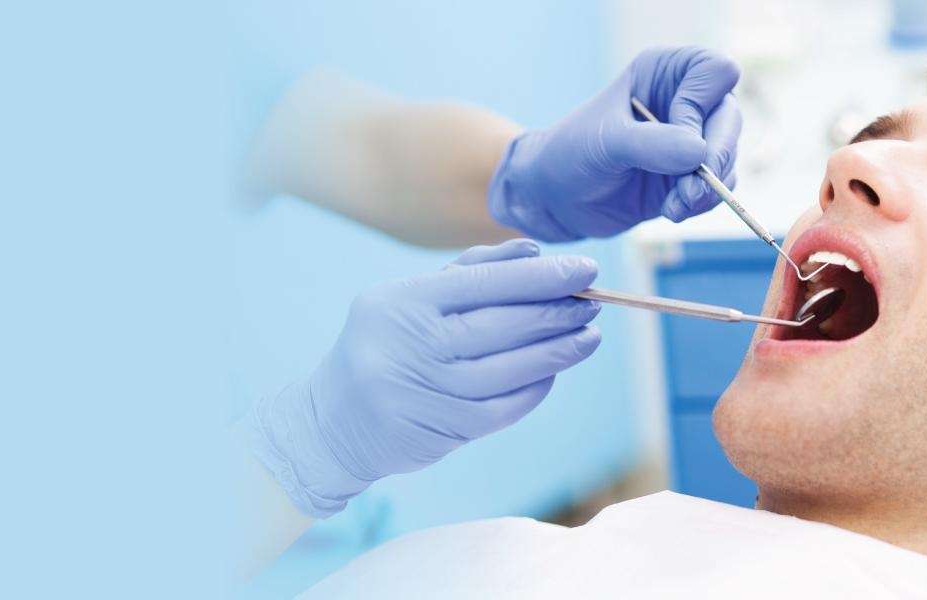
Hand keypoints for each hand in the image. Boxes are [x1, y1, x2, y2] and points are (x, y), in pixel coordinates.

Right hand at [243, 239, 602, 516]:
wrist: (334, 422)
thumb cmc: (385, 345)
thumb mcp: (409, 299)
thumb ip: (470, 271)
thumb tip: (534, 251)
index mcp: (403, 302)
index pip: (486, 283)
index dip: (542, 277)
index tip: (585, 269)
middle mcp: (412, 345)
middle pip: (504, 325)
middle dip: (558, 312)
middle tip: (593, 301)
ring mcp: (427, 390)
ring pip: (511, 368)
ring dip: (559, 351)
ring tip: (587, 336)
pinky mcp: (442, 428)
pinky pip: (505, 406)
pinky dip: (536, 387)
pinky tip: (554, 371)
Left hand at [488, 46, 742, 239]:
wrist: (554, 197)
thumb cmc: (570, 153)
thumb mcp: (605, 142)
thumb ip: (651, 144)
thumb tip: (699, 154)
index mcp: (665, 72)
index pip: (716, 72)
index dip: (701, 106)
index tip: (676, 138)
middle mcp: (685, 100)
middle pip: (730, 118)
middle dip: (715, 157)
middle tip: (691, 190)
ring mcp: (691, 138)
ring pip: (729, 156)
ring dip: (708, 187)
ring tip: (674, 206)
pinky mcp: (691, 175)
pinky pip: (720, 185)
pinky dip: (703, 202)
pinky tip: (672, 211)